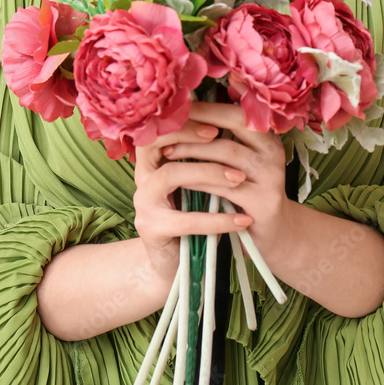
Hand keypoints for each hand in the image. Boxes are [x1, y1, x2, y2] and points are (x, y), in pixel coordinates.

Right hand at [132, 106, 256, 287]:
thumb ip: (205, 155)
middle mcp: (142, 176)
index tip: (217, 123)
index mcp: (152, 160)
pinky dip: (217, 220)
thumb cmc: (193, 215)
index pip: (160, 126)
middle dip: (192, 137)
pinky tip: (241, 220)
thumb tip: (236, 119)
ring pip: (171, 174)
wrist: (176, 265)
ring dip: (209, 173)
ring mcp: (143, 202)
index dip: (185, 121)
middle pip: (157, 143)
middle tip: (225, 140)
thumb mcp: (199, 182)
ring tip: (241, 179)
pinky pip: (186, 220)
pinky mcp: (151, 228)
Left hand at [160, 101, 292, 263]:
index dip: (207, 106)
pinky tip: (179, 179)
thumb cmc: (247, 190)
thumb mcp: (242, 160)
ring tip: (167, 152)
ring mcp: (270, 176)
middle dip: (198, 122)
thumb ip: (225, 135)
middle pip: (236, 123)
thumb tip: (192, 105)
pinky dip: (198, 181)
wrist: (270, 233)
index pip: (237, 109)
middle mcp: (273, 151)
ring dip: (193, 150)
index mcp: (268, 135)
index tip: (178, 106)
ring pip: (227, 153)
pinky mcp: (262, 202)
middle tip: (168, 126)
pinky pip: (223, 187)